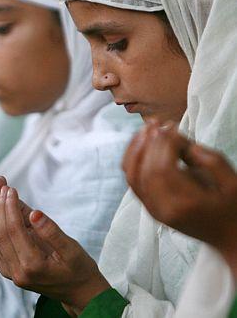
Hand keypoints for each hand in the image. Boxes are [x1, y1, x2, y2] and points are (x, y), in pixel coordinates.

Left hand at [0, 177, 109, 315]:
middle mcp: (15, 270)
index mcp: (31, 265)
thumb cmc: (77, 267)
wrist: (77, 291)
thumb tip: (35, 213)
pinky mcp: (6, 266)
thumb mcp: (71, 249)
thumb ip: (52, 232)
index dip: (10, 206)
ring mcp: (8, 270)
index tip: (10, 187)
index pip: (13, 230)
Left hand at [123, 122, 236, 277]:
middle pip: (145, 170)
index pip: (163, 169)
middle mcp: (163, 210)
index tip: (174, 128)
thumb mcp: (232, 181)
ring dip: (136, 146)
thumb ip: (207, 158)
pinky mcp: (148, 206)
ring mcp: (152, 210)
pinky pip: (132, 180)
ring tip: (147, 127)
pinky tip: (140, 141)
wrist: (227, 237)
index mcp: (186, 205)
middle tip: (158, 122)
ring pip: (132, 174)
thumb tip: (177, 140)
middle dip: (150, 141)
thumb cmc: (233, 207)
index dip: (164, 144)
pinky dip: (132, 158)